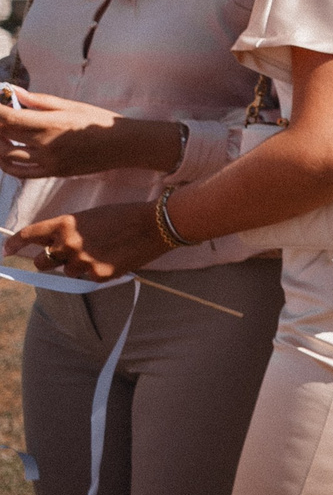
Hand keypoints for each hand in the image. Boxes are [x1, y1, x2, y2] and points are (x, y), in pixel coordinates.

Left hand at [0, 92, 170, 179]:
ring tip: (1, 135)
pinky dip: (7, 164)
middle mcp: (45, 144)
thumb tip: (14, 91)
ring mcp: (48, 161)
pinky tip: (5, 155)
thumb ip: (40, 100)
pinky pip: (21, 172)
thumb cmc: (99, 121)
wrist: (123, 145)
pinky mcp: (53, 172)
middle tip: (1, 118)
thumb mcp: (71, 105)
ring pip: (8, 155)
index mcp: (50, 123)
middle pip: (4, 135)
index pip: (8, 118)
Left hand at [10, 203, 168, 278]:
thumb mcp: (90, 216)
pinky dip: (96, 271)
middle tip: (64, 255)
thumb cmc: (124, 215)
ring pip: (66, 271)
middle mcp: (67, 244)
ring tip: (100, 253)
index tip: (7, 251)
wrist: (156, 225)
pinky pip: (87, 278)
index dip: (14, 244)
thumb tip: (52, 246)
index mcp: (64, 224)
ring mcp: (81, 262)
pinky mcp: (97, 275)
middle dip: (48, 260)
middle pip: (41, 262)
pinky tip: (113, 259)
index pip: (29, 236)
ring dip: (76, 265)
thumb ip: (67, 230)